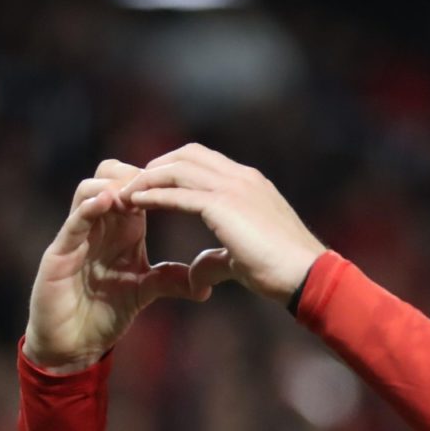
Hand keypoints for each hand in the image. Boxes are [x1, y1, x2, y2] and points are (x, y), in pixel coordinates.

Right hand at [24, 160, 208, 372]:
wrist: (74, 343)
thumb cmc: (106, 311)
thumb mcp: (146, 290)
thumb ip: (172, 280)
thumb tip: (207, 285)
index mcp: (123, 228)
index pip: (137, 187)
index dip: (158, 181)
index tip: (183, 183)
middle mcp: (99, 225)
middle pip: (110, 176)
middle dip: (134, 174)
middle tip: (157, 184)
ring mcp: (77, 236)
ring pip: (88, 190)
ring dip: (112, 185)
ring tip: (134, 192)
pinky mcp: (58, 254)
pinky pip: (72, 223)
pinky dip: (88, 209)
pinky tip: (108, 203)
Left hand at [121, 144, 325, 301]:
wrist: (305, 275)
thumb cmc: (281, 271)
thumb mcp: (241, 261)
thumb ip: (215, 261)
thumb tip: (195, 276)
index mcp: (250, 184)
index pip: (204, 161)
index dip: (174, 169)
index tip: (151, 185)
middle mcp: (241, 178)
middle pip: (187, 154)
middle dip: (156, 166)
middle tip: (132, 184)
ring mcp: (233, 187)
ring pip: (178, 168)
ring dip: (147, 178)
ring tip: (124, 192)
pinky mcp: (222, 205)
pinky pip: (177, 192)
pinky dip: (152, 195)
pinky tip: (134, 203)